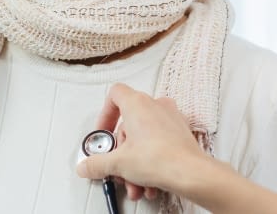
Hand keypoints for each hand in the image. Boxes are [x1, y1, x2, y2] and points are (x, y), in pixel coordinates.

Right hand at [76, 83, 208, 198]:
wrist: (191, 173)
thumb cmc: (161, 159)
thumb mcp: (118, 164)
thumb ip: (97, 163)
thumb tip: (86, 166)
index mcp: (137, 104)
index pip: (115, 94)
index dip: (105, 114)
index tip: (104, 133)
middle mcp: (155, 105)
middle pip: (128, 124)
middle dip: (121, 152)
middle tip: (118, 167)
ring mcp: (171, 117)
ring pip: (144, 137)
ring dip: (135, 162)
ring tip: (135, 183)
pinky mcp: (181, 132)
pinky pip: (158, 143)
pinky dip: (151, 161)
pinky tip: (149, 182)